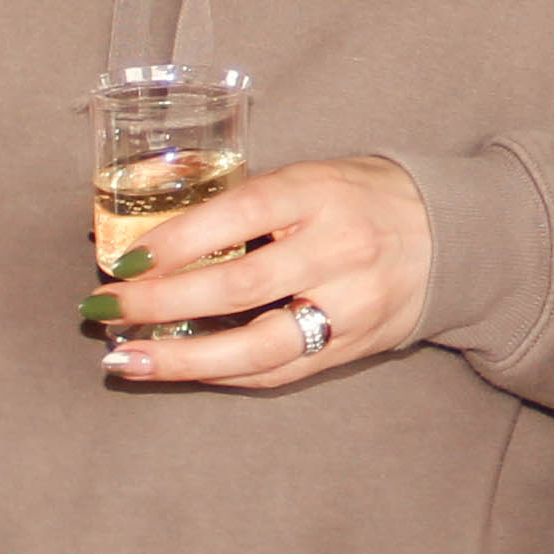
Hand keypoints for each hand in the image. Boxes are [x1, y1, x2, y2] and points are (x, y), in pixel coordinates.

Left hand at [91, 156, 432, 392]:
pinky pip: (278, 371)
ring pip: (257, 348)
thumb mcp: (310, 179)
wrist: (450, 237)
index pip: (239, 214)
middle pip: (238, 288)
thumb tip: (155, 244)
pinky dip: (222, 374)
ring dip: (182, 359)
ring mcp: (349, 307)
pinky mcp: (352, 348)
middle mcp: (338, 251)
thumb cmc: (360, 198)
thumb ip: (248, 207)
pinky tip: (180, 370)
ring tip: (125, 359)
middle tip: (103, 309)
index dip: (175, 241)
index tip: (123, 260)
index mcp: (321, 193)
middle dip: (159, 304)